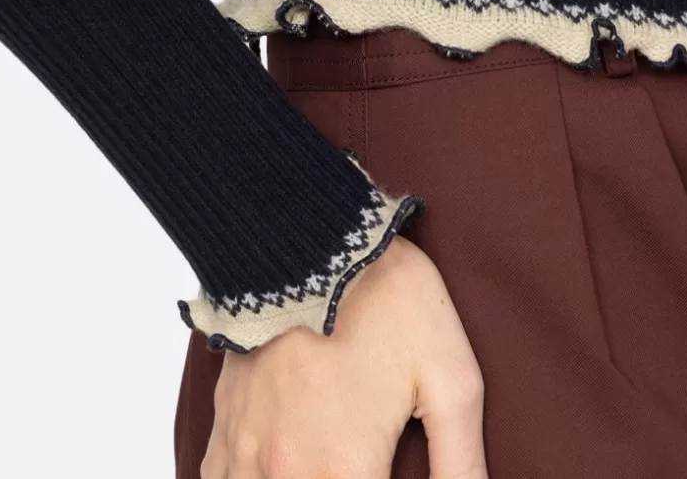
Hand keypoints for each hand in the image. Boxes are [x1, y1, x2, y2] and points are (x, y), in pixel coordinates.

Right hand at [202, 234, 487, 478]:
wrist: (312, 231)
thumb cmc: (387, 300)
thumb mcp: (450, 377)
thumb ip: (461, 465)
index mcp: (346, 470)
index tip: (387, 477)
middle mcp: (289, 472)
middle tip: (360, 468)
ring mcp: (248, 451)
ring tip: (327, 468)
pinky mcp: (225, 423)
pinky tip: (272, 473)